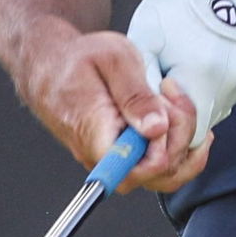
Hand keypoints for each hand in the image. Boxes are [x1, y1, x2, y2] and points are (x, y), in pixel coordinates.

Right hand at [12, 20, 207, 193]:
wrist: (51, 65)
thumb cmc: (77, 59)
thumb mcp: (112, 59)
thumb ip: (136, 95)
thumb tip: (156, 128)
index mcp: (95, 133)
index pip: (135, 167)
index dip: (162, 146)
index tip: (164, 110)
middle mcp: (102, 157)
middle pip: (156, 173)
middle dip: (180, 134)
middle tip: (171, 94)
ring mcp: (112, 161)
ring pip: (162, 178)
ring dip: (184, 144)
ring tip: (180, 107)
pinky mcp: (122, 158)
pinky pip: (156, 171)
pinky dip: (179, 150)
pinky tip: (182, 125)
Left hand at [121, 0, 235, 148]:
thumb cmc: (168, 11)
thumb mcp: (145, 47)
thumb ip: (143, 91)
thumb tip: (145, 128)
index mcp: (203, 73)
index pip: (185, 131)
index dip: (166, 126)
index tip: (153, 103)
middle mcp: (230, 80)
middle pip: (201, 125)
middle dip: (178, 116)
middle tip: (161, 88)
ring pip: (212, 113)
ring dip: (193, 104)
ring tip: (178, 73)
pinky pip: (223, 99)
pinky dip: (206, 92)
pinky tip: (194, 69)